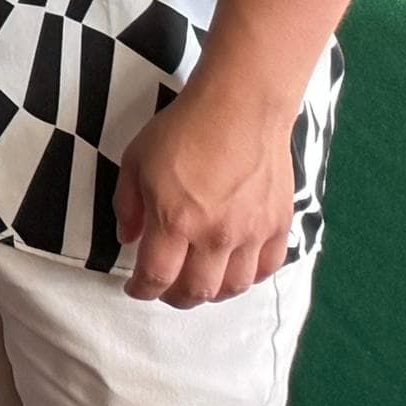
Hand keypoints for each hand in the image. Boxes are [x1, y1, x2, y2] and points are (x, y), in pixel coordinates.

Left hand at [115, 82, 303, 304]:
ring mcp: (251, 233)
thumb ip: (127, 205)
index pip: (157, 276)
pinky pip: (266, 268)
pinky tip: (234, 269)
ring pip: (234, 287)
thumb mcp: (136, 161)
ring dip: (212, 293)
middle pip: (197, 291)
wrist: (241, 108)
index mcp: (175, 220)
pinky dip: (248, 277)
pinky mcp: (278, 225)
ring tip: (199, 283)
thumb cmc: (182, 129)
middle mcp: (215, 235)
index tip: (135, 289)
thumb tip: (129, 239)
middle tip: (166, 290)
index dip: (142, 290)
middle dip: (175, 298)